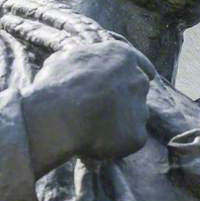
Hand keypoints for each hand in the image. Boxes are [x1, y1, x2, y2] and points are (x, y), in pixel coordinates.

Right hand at [21, 40, 153, 172]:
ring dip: (119, 122)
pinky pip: (127, 140)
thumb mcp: (64, 60)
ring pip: (133, 117)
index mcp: (123, 56)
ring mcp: (141, 107)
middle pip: (138, 92)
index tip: (127, 86)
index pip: (144, 66)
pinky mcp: (137, 134)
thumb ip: (82, 61)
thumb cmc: (55, 87)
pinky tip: (95, 143)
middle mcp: (138, 79)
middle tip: (101, 111)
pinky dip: (115, 144)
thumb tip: (76, 65)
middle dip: (124, 100)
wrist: (57, 118)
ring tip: (90, 129)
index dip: (133, 77)